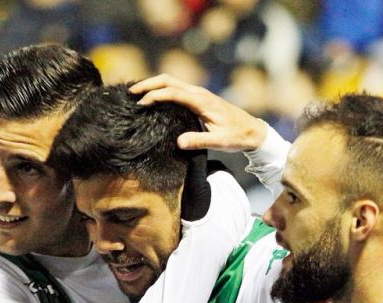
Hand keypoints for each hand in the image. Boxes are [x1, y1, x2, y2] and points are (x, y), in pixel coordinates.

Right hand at [130, 74, 267, 151]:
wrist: (252, 131)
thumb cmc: (236, 136)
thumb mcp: (219, 142)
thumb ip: (199, 141)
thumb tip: (179, 142)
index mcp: (202, 101)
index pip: (173, 92)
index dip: (155, 96)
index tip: (140, 104)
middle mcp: (199, 93)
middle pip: (169, 80)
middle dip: (149, 84)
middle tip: (131, 92)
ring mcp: (199, 94)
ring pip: (172, 82)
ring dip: (154, 84)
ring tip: (137, 93)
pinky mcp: (199, 98)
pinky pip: (176, 88)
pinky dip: (162, 89)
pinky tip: (154, 97)